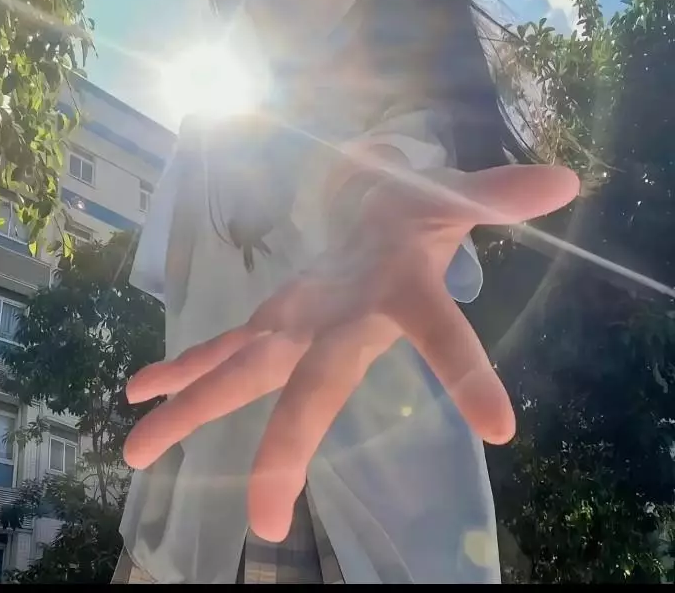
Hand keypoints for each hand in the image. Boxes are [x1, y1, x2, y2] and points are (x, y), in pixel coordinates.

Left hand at [123, 163, 578, 541]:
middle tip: (267, 521)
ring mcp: (301, 326)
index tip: (500, 427)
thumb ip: (500, 190)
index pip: (442, 337)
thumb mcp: (456, 194)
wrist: (380, 230)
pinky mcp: (273, 316)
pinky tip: (139, 393)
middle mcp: (346, 329)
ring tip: (135, 450)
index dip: (468, 373)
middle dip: (292, 445)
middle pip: (319, 390)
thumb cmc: (418, 216)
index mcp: (399, 299)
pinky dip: (182, 368)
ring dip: (191, 410)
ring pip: (244, 375)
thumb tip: (565, 180)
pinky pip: (222, 346)